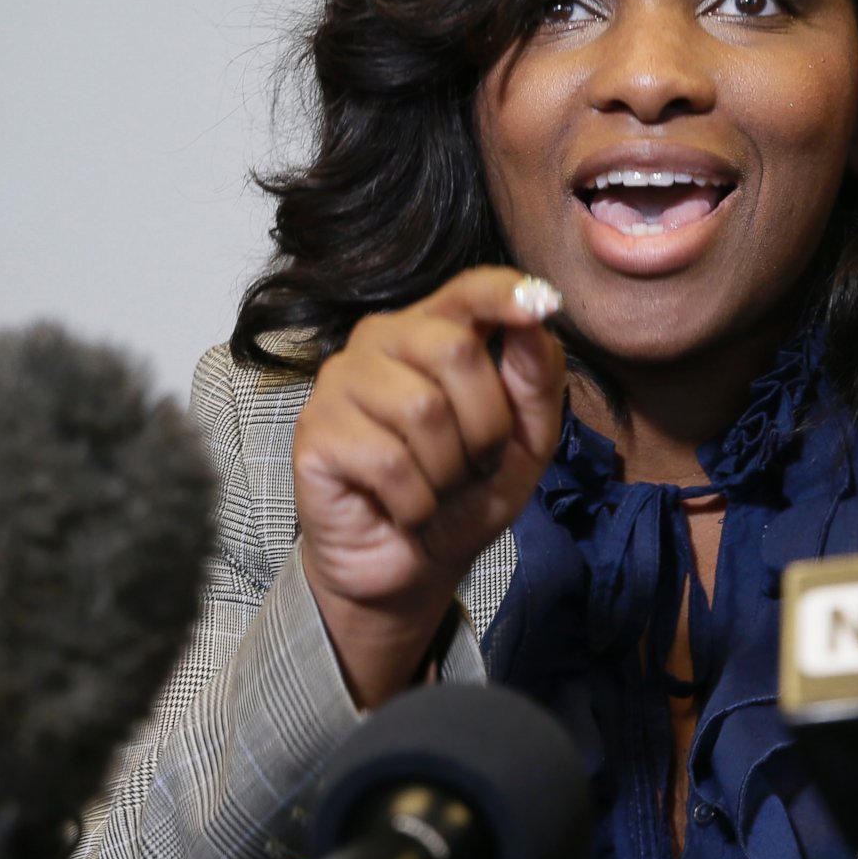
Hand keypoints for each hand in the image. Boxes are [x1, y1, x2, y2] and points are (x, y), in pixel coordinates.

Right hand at [293, 267, 566, 706]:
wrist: (407, 569)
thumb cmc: (463, 496)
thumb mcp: (523, 446)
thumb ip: (536, 385)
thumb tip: (537, 326)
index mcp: (433, 331)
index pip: (468, 289)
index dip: (505, 292)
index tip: (544, 303)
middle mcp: (380, 342)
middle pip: (455, 349)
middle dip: (486, 425)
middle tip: (473, 464)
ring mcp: (339, 382)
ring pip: (422, 409)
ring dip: (448, 471)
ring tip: (435, 488)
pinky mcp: (314, 432)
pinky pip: (389, 462)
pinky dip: (415, 502)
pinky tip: (404, 508)